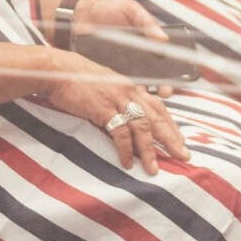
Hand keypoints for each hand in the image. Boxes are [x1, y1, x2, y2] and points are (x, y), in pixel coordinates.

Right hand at [36, 50, 190, 176]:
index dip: (171, 125)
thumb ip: (117, 98)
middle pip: (156, 119)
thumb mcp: (103, 84)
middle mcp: (128, 92)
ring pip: (142, 128)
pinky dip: (125, 149)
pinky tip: (127, 162)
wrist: (56, 70)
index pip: (158, 107)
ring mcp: (116, 100)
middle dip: (171, 139)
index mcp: (130, 87)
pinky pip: (120, 133)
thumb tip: (125, 115)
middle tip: (183, 156)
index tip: (180, 141)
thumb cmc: (76, 78)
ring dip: (149, 151)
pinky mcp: (103, 109)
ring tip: (154, 169)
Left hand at [70, 0, 179, 95]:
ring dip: (145, 91)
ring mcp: (124, 67)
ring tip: (147, 94)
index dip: (174, 72)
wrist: (78, 18)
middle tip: (165, 92)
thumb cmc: (106, 10)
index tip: (176, 79)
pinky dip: (125, 89)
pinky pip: (120, 84)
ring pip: (139, 83)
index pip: (166, 61)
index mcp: (148, 43)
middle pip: (156, 77)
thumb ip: (146, 22)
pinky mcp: (109, 72)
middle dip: (164, 87)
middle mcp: (139, 58)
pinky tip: (128, 92)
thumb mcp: (130, 10)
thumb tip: (164, 39)